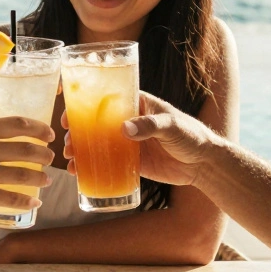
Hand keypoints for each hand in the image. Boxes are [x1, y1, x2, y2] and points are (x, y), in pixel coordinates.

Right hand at [0, 116, 54, 220]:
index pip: (18, 124)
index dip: (38, 128)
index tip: (48, 133)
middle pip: (27, 149)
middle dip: (44, 154)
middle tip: (49, 157)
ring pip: (25, 175)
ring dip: (41, 178)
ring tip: (46, 180)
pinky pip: (13, 198)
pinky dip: (28, 202)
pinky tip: (34, 203)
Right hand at [64, 92, 221, 186]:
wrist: (204, 164)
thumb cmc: (191, 135)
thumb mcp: (171, 125)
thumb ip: (150, 125)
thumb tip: (124, 129)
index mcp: (137, 104)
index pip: (105, 98)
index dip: (83, 103)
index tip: (67, 113)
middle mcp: (129, 120)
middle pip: (95, 122)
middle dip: (76, 131)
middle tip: (66, 142)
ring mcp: (128, 142)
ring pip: (97, 143)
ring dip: (80, 149)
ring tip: (70, 159)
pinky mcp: (132, 161)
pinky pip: (107, 162)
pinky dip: (91, 167)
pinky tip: (78, 173)